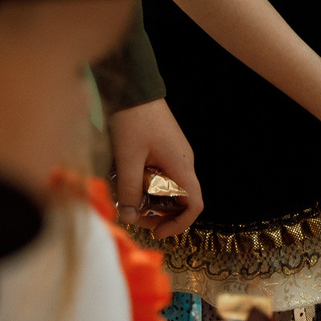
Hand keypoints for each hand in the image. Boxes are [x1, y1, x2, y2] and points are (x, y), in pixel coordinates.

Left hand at [111, 99, 203, 238]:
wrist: (135, 88)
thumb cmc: (133, 121)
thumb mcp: (127, 158)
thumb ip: (128, 190)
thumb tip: (129, 217)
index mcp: (181, 166)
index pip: (194, 205)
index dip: (179, 224)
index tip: (157, 233)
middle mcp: (183, 162)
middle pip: (180, 200)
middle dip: (157, 214)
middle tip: (132, 215)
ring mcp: (174, 154)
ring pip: (169, 188)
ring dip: (150, 199)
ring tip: (126, 199)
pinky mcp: (164, 148)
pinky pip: (161, 175)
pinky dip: (147, 184)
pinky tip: (127, 181)